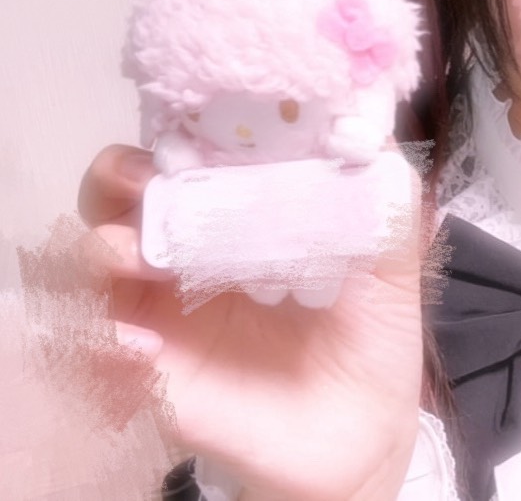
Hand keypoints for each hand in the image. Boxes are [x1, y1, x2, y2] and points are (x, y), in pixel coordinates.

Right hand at [78, 144, 424, 500]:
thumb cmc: (372, 331)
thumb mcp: (391, 258)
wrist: (363, 428)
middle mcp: (192, 251)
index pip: (193, 154)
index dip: (185, 132)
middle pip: (124, 194)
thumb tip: (365, 132)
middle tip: (147, 180)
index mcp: (242, 213)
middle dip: (123, 174)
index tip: (198, 125)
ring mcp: (165, 309)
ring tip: (136, 255)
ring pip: (97, 259)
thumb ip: (384, 197)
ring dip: (105, 246)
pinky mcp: (153, 371)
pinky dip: (103, 338)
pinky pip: (99, 348)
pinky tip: (138, 343)